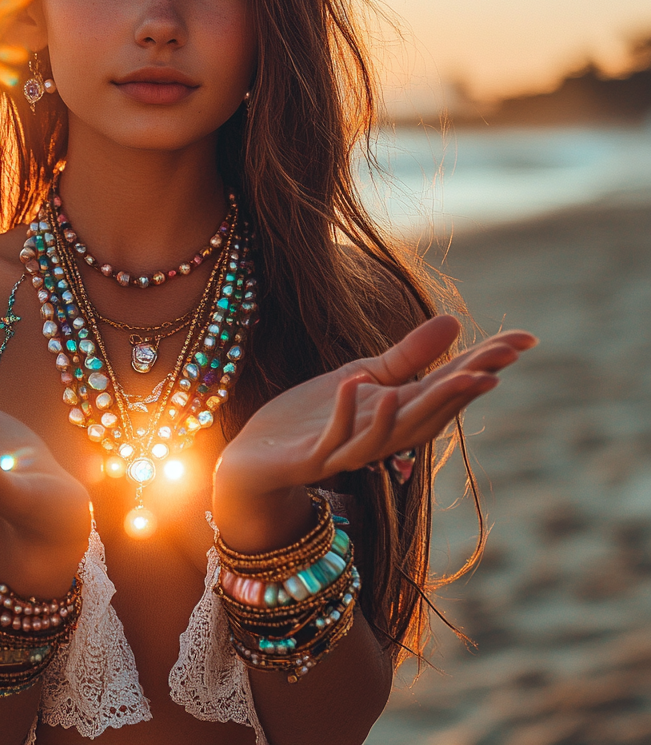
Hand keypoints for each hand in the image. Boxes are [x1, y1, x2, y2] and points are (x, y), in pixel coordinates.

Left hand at [213, 315, 536, 550]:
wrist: (257, 460)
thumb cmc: (311, 418)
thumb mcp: (363, 378)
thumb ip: (408, 356)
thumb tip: (455, 321)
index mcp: (396, 414)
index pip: (447, 388)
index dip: (483, 366)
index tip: (522, 341)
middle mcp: (380, 436)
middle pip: (429, 414)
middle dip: (461, 392)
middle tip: (496, 368)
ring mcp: (347, 450)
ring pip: (391, 435)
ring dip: (415, 411)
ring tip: (442, 381)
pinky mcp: (313, 459)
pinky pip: (334, 439)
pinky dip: (345, 414)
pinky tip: (353, 384)